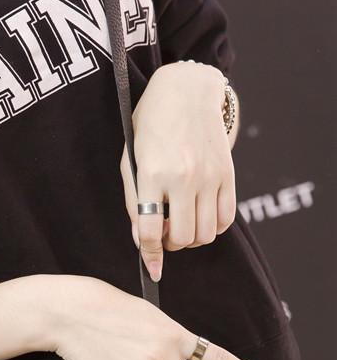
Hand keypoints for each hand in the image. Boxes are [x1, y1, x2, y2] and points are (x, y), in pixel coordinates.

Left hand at [120, 62, 236, 281]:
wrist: (185, 92)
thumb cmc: (150, 127)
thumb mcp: (131, 160)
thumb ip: (132, 201)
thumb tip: (141, 241)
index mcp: (151, 173)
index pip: (151, 230)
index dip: (149, 255)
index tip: (151, 268)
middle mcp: (183, 176)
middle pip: (182, 237)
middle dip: (171, 245)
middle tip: (164, 234)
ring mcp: (209, 176)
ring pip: (206, 233)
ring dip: (192, 238)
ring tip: (181, 224)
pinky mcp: (228, 174)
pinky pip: (226, 218)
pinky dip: (213, 227)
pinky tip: (200, 216)